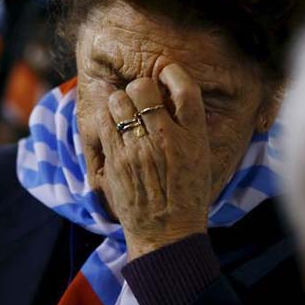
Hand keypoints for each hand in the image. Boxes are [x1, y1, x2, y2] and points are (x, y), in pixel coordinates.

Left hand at [96, 64, 212, 259]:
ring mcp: (138, 148)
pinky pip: (104, 121)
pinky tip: (112, 125)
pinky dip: (106, 117)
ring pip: (119, 100)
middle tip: (140, 99)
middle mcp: (166, 137)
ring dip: (120, 101)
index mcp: (193, 136)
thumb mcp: (200, 156)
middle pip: (144, 87)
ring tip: (124, 113)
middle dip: (140, 88)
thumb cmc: (187, 195)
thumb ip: (187, 125)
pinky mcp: (116, 159)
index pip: (185, 88)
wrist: (167, 232)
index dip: (172, 72)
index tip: (166, 72)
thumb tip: (168, 97)